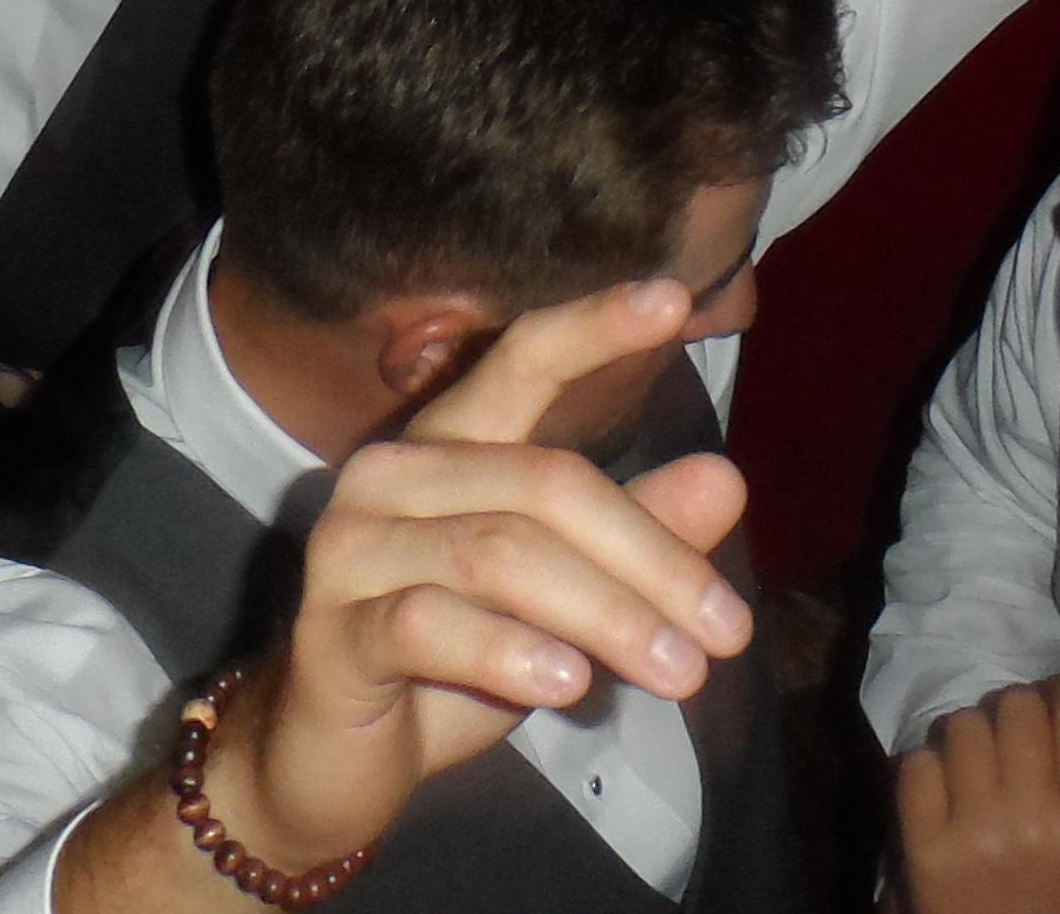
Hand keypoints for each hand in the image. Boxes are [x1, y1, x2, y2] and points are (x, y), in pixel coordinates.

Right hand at [201, 277, 749, 875]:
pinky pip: (427, 621)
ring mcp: (351, 547)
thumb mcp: (563, 605)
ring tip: (680, 673)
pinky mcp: (331, 630)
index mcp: (451, 445)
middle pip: (543, 483)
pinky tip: (569, 683)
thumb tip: (725, 480)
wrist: (330, 763)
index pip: (523, 363)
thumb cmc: (452, 664)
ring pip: (497, 553)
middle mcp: (393, 474)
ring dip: (605, 615)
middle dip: (650, 558)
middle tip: (728, 632)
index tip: (672, 297)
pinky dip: (508, 650)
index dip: (593, 326)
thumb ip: (632, 538)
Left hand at [896, 677, 1059, 913]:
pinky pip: (918, 765)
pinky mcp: (925, 849)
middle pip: (1017, 706)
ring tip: (986, 758)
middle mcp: (1032, 820)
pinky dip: (932, 765)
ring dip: (976, 731)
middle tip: (1023, 732)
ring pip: (964, 725)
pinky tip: (952, 787)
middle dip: (1023, 709)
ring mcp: (973, 833)